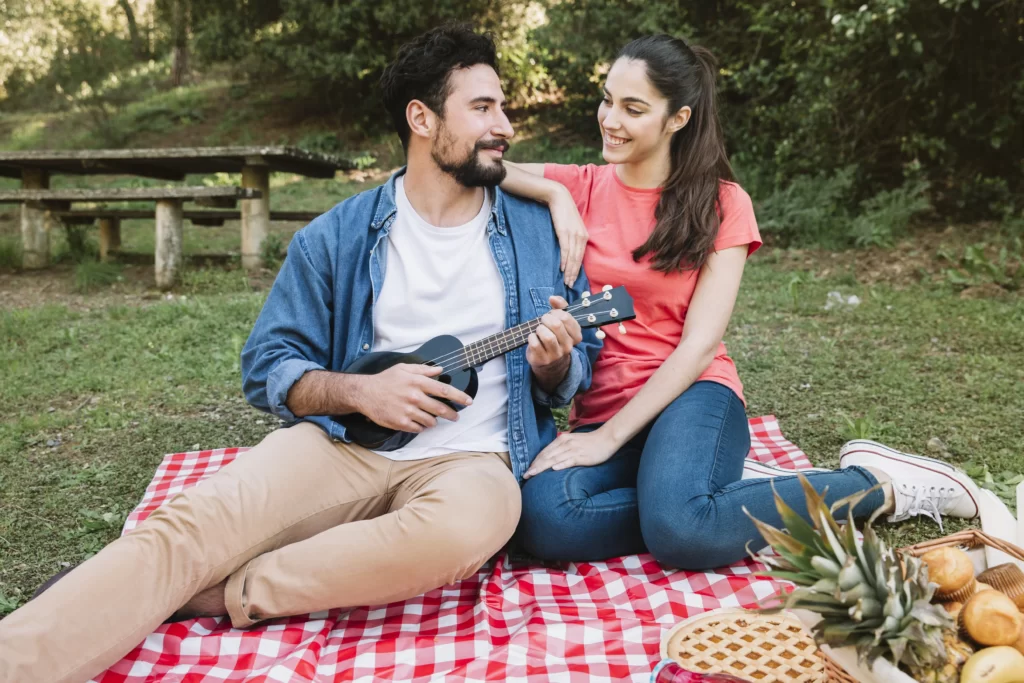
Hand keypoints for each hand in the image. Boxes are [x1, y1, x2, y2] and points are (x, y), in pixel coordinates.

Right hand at [355, 364, 472, 433]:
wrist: (365, 393)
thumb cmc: (385, 380)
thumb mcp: (404, 368)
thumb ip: (423, 369)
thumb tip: (440, 369)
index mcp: (417, 382)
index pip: (444, 390)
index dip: (459, 396)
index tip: (468, 401)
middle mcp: (414, 397)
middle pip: (440, 409)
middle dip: (452, 414)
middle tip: (455, 416)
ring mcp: (408, 411)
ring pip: (430, 421)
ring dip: (434, 421)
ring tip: (432, 418)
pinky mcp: (401, 423)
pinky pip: (418, 428)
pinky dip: (421, 426)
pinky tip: (418, 422)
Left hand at [523, 429, 618, 478]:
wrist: (606, 438)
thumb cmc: (589, 443)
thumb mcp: (572, 442)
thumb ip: (562, 449)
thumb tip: (551, 459)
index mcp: (562, 440)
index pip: (545, 452)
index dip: (535, 461)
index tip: (527, 470)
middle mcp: (565, 444)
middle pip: (546, 456)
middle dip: (535, 466)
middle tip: (525, 475)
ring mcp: (573, 449)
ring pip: (554, 459)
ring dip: (542, 467)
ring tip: (533, 474)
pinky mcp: (581, 456)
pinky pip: (569, 460)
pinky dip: (561, 464)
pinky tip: (554, 469)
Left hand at [526, 296, 582, 375]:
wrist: (549, 362)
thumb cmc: (555, 336)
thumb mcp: (561, 321)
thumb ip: (560, 306)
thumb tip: (552, 298)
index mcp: (576, 336)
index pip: (566, 318)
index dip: (555, 312)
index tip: (552, 315)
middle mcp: (568, 346)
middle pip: (556, 325)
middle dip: (546, 319)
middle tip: (543, 321)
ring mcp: (556, 355)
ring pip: (547, 336)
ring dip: (539, 329)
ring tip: (539, 330)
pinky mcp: (543, 360)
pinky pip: (535, 344)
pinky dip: (531, 337)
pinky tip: (533, 338)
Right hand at [550, 189, 587, 285]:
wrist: (559, 198)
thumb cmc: (564, 212)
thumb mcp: (572, 226)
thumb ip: (572, 238)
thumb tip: (569, 252)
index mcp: (584, 236)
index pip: (581, 257)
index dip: (577, 270)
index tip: (574, 280)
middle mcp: (581, 236)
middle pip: (578, 259)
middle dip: (574, 273)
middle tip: (570, 285)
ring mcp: (573, 234)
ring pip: (572, 257)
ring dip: (569, 270)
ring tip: (566, 280)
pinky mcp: (565, 232)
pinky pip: (565, 250)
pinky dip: (564, 261)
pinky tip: (562, 269)